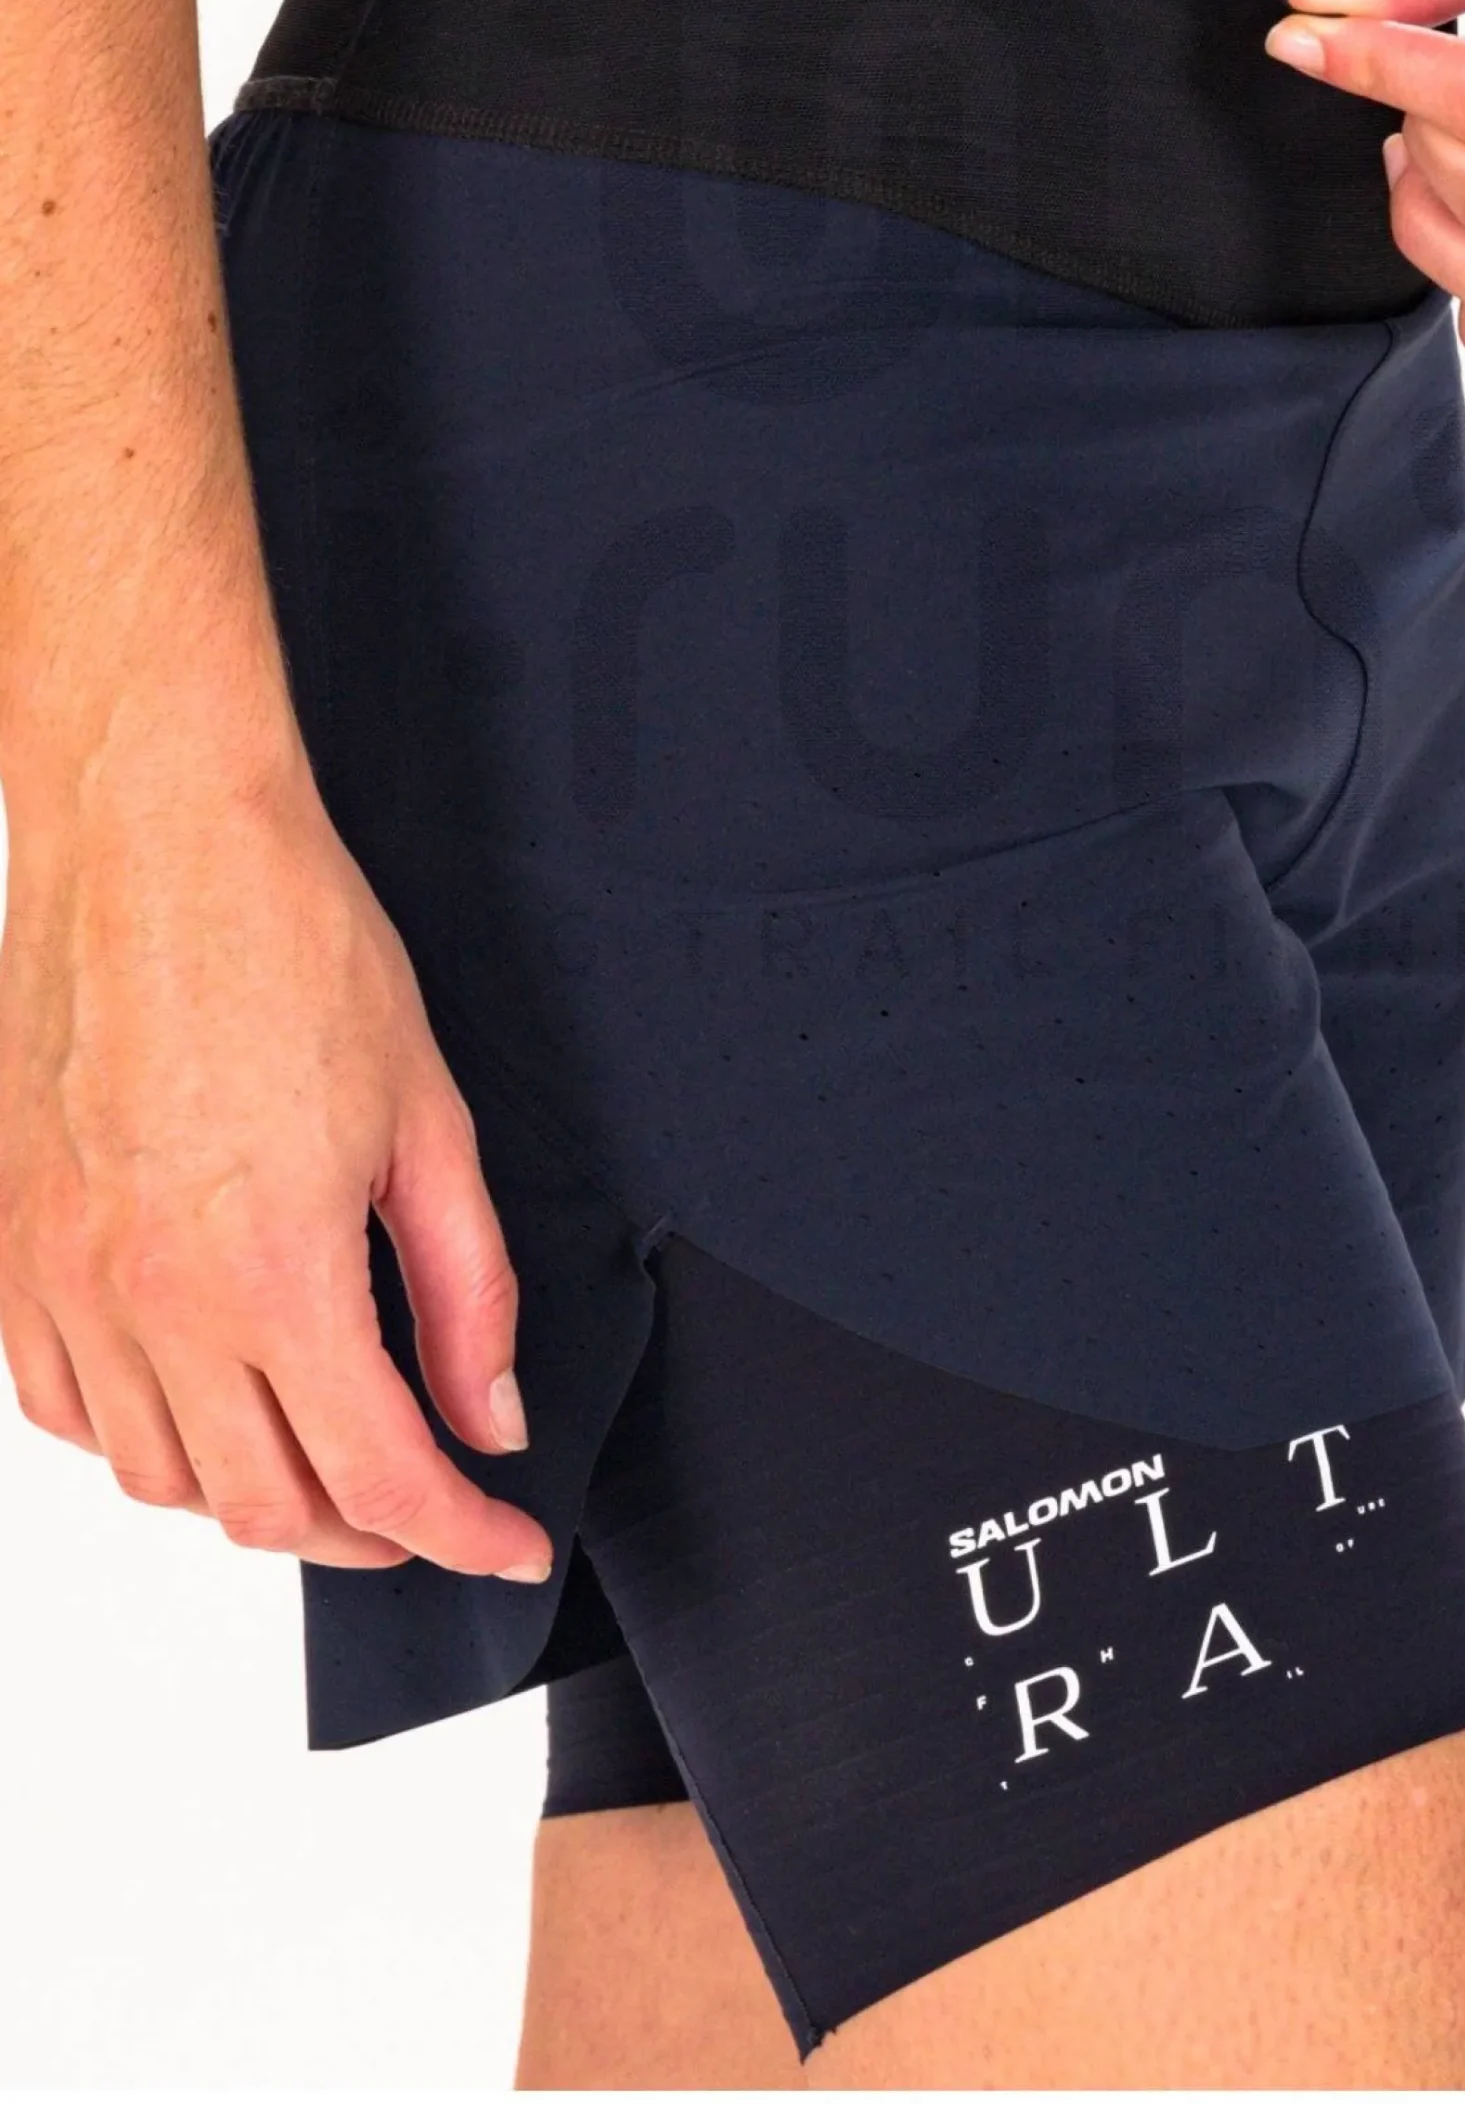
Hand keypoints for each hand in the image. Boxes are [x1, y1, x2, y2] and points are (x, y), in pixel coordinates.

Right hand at [0, 730, 551, 1580]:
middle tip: (430, 1501)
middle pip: (266, 1504)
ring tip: (323, 1452)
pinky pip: (63, 1408)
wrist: (154, 835)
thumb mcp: (427, 1120)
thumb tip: (488, 1414)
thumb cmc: (292, 944)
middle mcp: (151, 1299)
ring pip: (159, 1476)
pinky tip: (199, 1398)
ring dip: (255, 1493)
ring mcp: (63, 1279)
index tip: (503, 1542)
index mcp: (273, 1272)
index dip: (458, 1534)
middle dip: (372, 1532)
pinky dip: (140, 1438)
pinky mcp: (10, 1247)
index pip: (379, 1478)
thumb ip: (465, 1291)